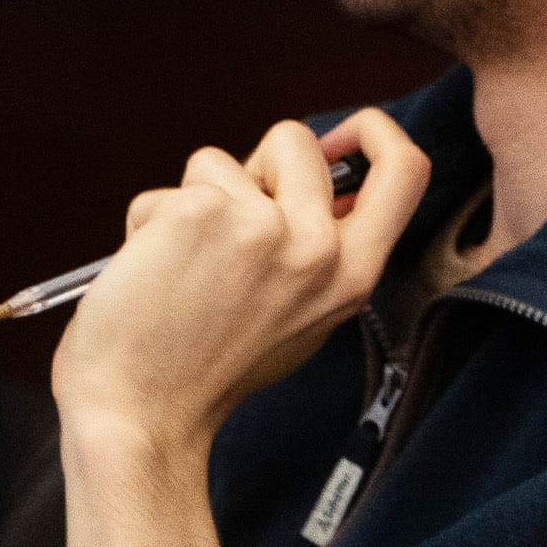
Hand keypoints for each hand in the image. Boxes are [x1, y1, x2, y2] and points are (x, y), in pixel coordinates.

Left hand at [52, 110, 430, 445]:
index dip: (373, 132)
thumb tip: (323, 181)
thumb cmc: (208, 371)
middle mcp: (318, 247)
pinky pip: (167, 191)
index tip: (336, 139)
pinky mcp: (199, 214)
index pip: (407, 168)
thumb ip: (322, 250)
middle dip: (254, 165)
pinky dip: (148, 223)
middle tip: (228, 224)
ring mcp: (261, 227)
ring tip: (183, 266)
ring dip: (193, 202)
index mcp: (352, 274)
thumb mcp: (303, 316)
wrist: (140, 413)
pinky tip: (150, 272)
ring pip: (220, 160)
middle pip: (297, 141)